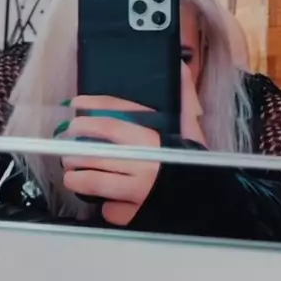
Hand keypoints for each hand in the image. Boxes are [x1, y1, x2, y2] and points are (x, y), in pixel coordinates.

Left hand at [61, 62, 205, 225]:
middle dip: (75, 150)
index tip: (75, 106)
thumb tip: (181, 65)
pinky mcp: (135, 215)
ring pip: (94, 182)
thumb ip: (184, 97)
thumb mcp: (192, 129)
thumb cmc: (196, 163)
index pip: (113, 120)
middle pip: (96, 153)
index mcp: (155, 140)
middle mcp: (145, 164)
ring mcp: (139, 192)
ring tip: (72, 174)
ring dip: (77, 178)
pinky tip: (104, 200)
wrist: (211, 202)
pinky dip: (103, 205)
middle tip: (68, 148)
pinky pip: (109, 209)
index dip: (91, 110)